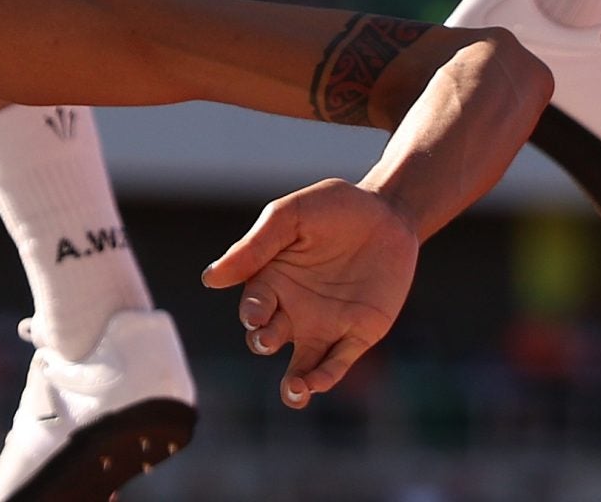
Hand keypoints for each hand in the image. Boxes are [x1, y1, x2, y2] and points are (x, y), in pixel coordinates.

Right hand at [201, 178, 417, 408]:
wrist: (388, 213)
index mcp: (271, 280)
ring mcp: (325, 325)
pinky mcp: (357, 334)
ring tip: (294, 392)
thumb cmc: (333, 208)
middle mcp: (292, 309)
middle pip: (268, 338)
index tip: (256, 312)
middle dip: (263, 342)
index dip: (251, 313)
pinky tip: (316, 384)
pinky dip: (325, 377)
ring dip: (293, 383)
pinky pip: (337, 363)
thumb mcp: (290, 217)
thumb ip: (254, 246)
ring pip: (301, 366)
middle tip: (267, 338)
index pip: (253, 306)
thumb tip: (211, 279)